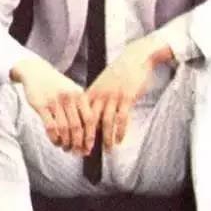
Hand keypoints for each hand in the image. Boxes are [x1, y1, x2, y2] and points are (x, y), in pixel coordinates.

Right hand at [11, 58, 95, 154]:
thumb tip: (89, 133)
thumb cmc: (57, 85)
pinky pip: (50, 127)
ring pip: (64, 129)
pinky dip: (54, 138)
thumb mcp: (73, 90)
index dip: (90, 136)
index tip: (89, 148)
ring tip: (66, 148)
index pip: (89, 119)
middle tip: (77, 152)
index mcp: (79, 94)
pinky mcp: (41, 105)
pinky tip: (56, 142)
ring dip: (66, 143)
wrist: (36, 72)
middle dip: (78, 144)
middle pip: (77, 127)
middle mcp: (68, 97)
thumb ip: (81, 107)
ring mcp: (54, 101)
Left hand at [86, 36, 171, 150]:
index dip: (77, 132)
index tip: (76, 144)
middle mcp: (100, 95)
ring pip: (106, 122)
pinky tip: (120, 140)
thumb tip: (91, 119)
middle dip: (87, 139)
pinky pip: (122, 118)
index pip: (80, 115)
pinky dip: (120, 131)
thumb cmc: (119, 72)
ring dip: (106, 138)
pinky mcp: (127, 97)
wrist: (135, 57)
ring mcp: (113, 96)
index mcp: (92, 92)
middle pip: (90, 121)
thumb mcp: (102, 83)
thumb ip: (96, 99)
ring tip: (107, 149)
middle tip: (86, 152)